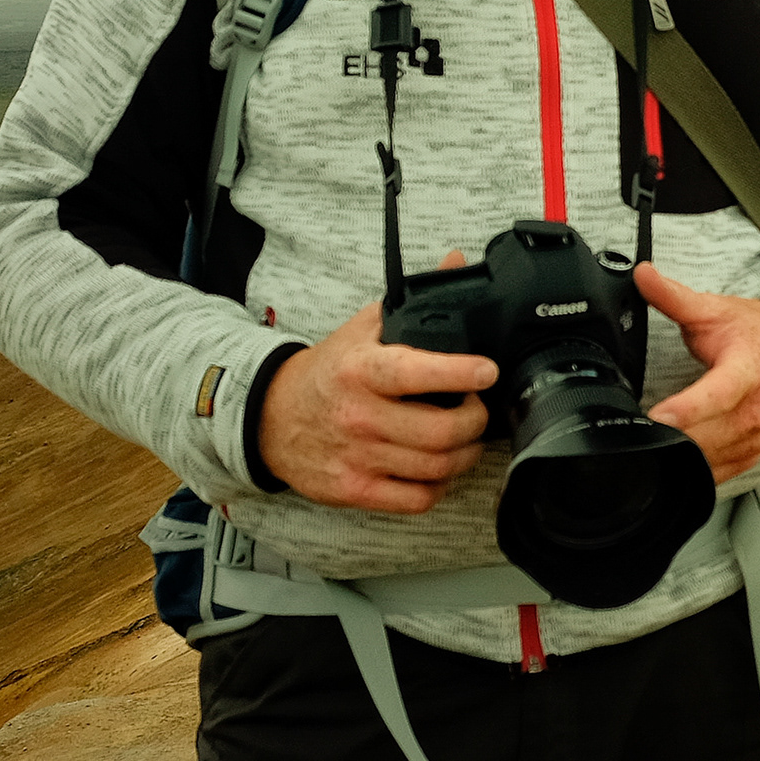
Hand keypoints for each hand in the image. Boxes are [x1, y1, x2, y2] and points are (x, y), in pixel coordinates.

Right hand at [257, 252, 499, 512]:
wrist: (271, 417)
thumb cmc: (327, 372)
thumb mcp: (363, 328)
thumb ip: (412, 301)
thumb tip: (456, 261)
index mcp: (362, 370)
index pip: (418, 373)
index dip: (462, 373)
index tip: (488, 370)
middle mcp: (360, 415)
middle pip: (441, 431)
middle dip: (475, 420)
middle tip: (478, 408)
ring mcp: (358, 457)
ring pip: (437, 468)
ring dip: (465, 453)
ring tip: (466, 437)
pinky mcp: (356, 489)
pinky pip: (417, 499)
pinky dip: (439, 486)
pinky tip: (438, 468)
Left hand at [637, 263, 759, 482]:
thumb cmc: (759, 333)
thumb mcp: (715, 310)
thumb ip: (674, 297)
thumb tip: (642, 275)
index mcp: (745, 371)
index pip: (718, 394)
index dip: (688, 409)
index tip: (657, 416)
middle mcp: (756, 409)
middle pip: (709, 436)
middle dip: (671, 438)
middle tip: (634, 434)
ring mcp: (758, 435)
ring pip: (714, 459)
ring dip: (681, 456)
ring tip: (648, 447)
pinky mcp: (755, 452)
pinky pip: (723, 473)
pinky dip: (698, 471)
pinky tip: (676, 463)